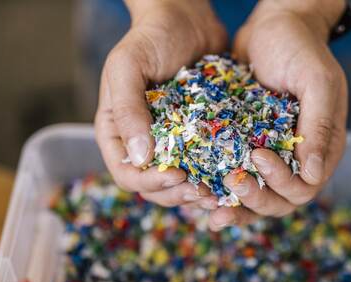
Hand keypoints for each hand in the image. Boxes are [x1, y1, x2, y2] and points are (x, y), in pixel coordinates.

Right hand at [95, 0, 225, 209]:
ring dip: (198, 195)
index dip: (150, 183)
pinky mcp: (197, 139)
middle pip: (155, 187)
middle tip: (204, 193)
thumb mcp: (128, 66)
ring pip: (180, 185)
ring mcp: (171, 144)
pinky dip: (216, 178)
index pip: (127, 174)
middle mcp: (143, 144)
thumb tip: (140, 157)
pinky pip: (204, 167)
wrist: (187, 18)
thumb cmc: (151, 37)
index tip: (177, 177)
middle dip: (178, 195)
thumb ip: (127, 109)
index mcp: (118, 132)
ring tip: (220, 194)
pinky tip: (233, 179)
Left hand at [208, 0, 347, 230]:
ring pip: (256, 198)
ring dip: (235, 206)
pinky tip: (200, 193)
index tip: (258, 156)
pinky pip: (234, 179)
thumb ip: (319, 125)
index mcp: (322, 149)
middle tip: (232, 181)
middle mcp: (297, 161)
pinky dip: (219, 190)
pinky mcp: (244, 150)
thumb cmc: (301, 48)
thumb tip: (313, 175)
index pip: (305, 186)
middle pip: (280, 201)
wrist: (273, 26)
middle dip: (256, 198)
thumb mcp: (317, 81)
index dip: (282, 182)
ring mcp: (271, 158)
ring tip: (211, 207)